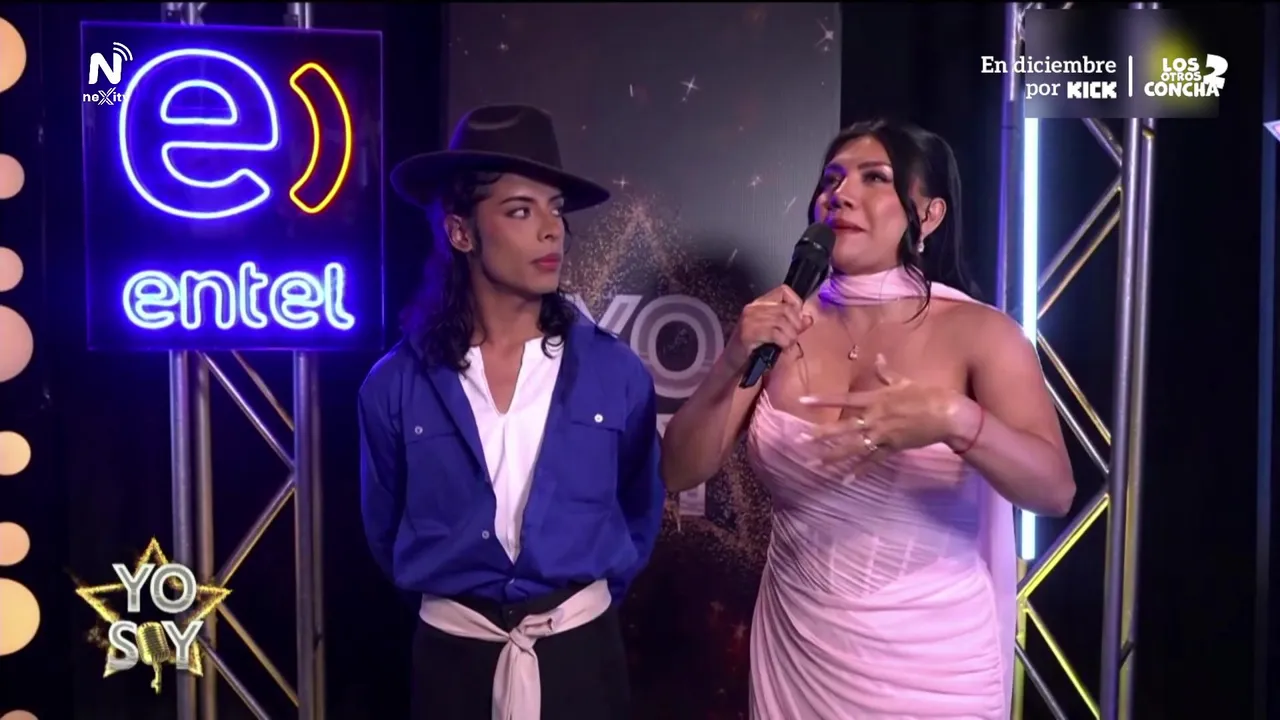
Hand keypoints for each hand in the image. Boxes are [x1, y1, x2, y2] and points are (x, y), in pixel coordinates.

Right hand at [724, 285, 813, 369]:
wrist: (734, 364)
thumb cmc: (755, 348)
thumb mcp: (776, 333)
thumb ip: (793, 324)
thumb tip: (808, 319)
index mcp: (760, 303)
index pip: (783, 291)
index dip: (796, 304)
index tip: (797, 320)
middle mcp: (753, 308)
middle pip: (786, 309)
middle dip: (796, 325)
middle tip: (793, 338)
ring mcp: (749, 319)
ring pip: (782, 321)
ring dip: (790, 336)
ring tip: (787, 344)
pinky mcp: (748, 333)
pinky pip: (775, 333)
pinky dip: (784, 342)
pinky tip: (781, 347)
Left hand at [798, 354, 961, 464]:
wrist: (946, 414)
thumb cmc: (926, 394)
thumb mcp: (904, 381)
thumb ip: (886, 373)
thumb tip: (878, 358)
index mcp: (875, 399)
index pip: (843, 400)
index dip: (822, 400)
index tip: (803, 401)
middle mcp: (875, 418)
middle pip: (843, 428)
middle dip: (821, 434)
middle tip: (801, 440)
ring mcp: (882, 435)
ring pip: (852, 448)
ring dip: (832, 456)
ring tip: (814, 463)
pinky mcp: (892, 449)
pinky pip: (872, 462)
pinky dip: (859, 471)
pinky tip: (845, 479)